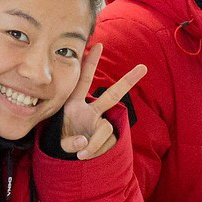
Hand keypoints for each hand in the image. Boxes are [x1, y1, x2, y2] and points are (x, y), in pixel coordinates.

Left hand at [59, 45, 147, 160]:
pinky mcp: (107, 137)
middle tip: (143, 67)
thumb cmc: (60, 141)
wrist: (66, 155)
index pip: (83, 81)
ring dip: (94, 142)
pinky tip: (84, 156)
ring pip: (106, 128)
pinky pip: (106, 142)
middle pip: (112, 95)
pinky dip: (95, 150)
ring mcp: (99, 124)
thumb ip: (70, 142)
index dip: (90, 63)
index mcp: (74, 104)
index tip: (99, 45)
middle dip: (127, 81)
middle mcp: (90, 111)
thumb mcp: (58, 140)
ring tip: (81, 154)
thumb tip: (85, 142)